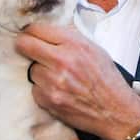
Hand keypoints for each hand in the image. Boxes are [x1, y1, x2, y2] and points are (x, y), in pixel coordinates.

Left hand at [17, 23, 139, 139]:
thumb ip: (70, 39)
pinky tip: (60, 92)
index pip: (36, 28)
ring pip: (31, 70)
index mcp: (74, 44)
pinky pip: (35, 89)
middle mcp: (62, 61)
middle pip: (24, 45)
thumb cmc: (107, 80)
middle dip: (25, 46)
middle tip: (30, 49)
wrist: (115, 111)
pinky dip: (44, 90)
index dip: (31, 31)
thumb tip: (46, 32)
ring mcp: (53, 82)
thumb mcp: (95, 49)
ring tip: (58, 77)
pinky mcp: (48, 100)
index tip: (31, 35)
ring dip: (40, 72)